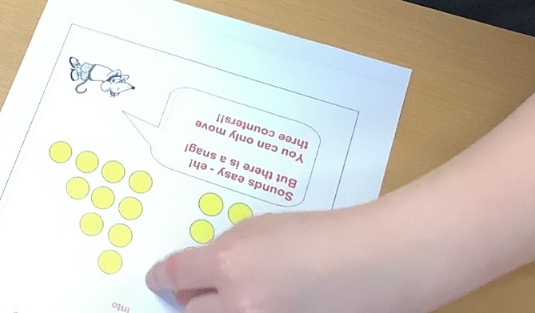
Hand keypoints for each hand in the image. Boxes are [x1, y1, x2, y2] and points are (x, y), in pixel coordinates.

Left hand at [145, 205, 431, 312]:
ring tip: (241, 297)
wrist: (378, 263)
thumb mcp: (260, 230)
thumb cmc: (322, 236)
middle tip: (199, 293)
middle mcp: (240, 306)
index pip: (175, 276)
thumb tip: (203, 271)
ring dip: (223, 310)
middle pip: (191, 312)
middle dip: (193, 300)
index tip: (155, 281)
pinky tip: (270, 303)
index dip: (160, 279)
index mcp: (229, 265)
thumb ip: (225, 253)